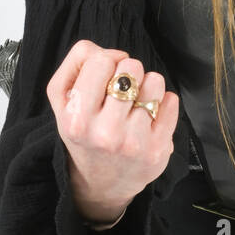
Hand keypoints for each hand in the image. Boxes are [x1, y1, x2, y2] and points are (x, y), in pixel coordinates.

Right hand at [46, 40, 179, 219]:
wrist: (101, 182)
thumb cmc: (84, 132)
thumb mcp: (62, 100)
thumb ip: (77, 64)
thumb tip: (113, 52)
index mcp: (77, 119)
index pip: (100, 62)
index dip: (107, 59)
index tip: (108, 72)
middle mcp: (105, 133)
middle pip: (130, 68)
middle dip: (129, 71)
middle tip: (122, 90)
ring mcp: (134, 142)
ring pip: (154, 81)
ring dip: (148, 84)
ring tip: (137, 100)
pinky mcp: (158, 149)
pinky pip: (171, 101)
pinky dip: (164, 101)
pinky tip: (150, 114)